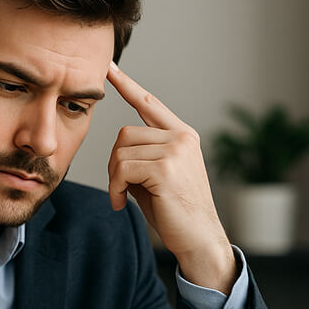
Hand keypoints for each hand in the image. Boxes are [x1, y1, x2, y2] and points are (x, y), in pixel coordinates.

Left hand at [106, 61, 235, 292]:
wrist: (199, 239)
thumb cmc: (176, 212)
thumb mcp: (156, 178)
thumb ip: (142, 156)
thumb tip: (118, 151)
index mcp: (182, 136)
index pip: (150, 103)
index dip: (127, 85)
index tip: (109, 68)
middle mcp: (182, 138)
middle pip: (125, 134)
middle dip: (114, 162)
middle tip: (118, 187)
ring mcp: (176, 151)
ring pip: (121, 151)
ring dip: (113, 178)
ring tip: (122, 197)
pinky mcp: (165, 168)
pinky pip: (122, 168)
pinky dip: (114, 187)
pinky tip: (121, 203)